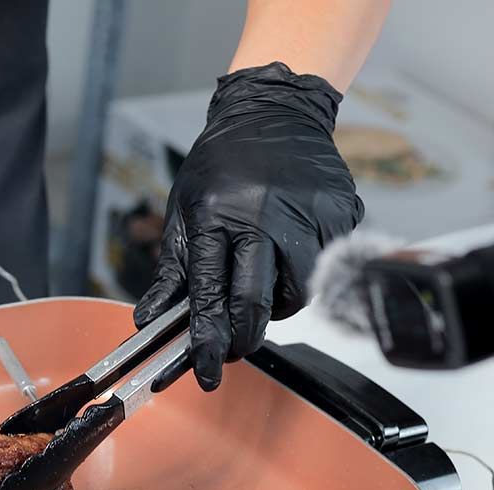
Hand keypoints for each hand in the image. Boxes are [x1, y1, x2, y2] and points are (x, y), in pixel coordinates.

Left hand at [134, 62, 363, 389]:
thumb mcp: (184, 210)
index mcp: (218, 217)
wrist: (275, 112)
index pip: (209, 296)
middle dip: (244, 338)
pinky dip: (303, 275)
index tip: (206, 373)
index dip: (207, 342)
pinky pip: (324, 268)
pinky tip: (288, 252)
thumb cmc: (223, 163)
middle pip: (257, 304)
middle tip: (234, 348)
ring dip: (276, 307)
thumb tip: (152, 320)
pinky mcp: (342, 212)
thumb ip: (173, 270)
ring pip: (297, 295)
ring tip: (259, 287)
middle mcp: (265, 216)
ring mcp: (309, 215)